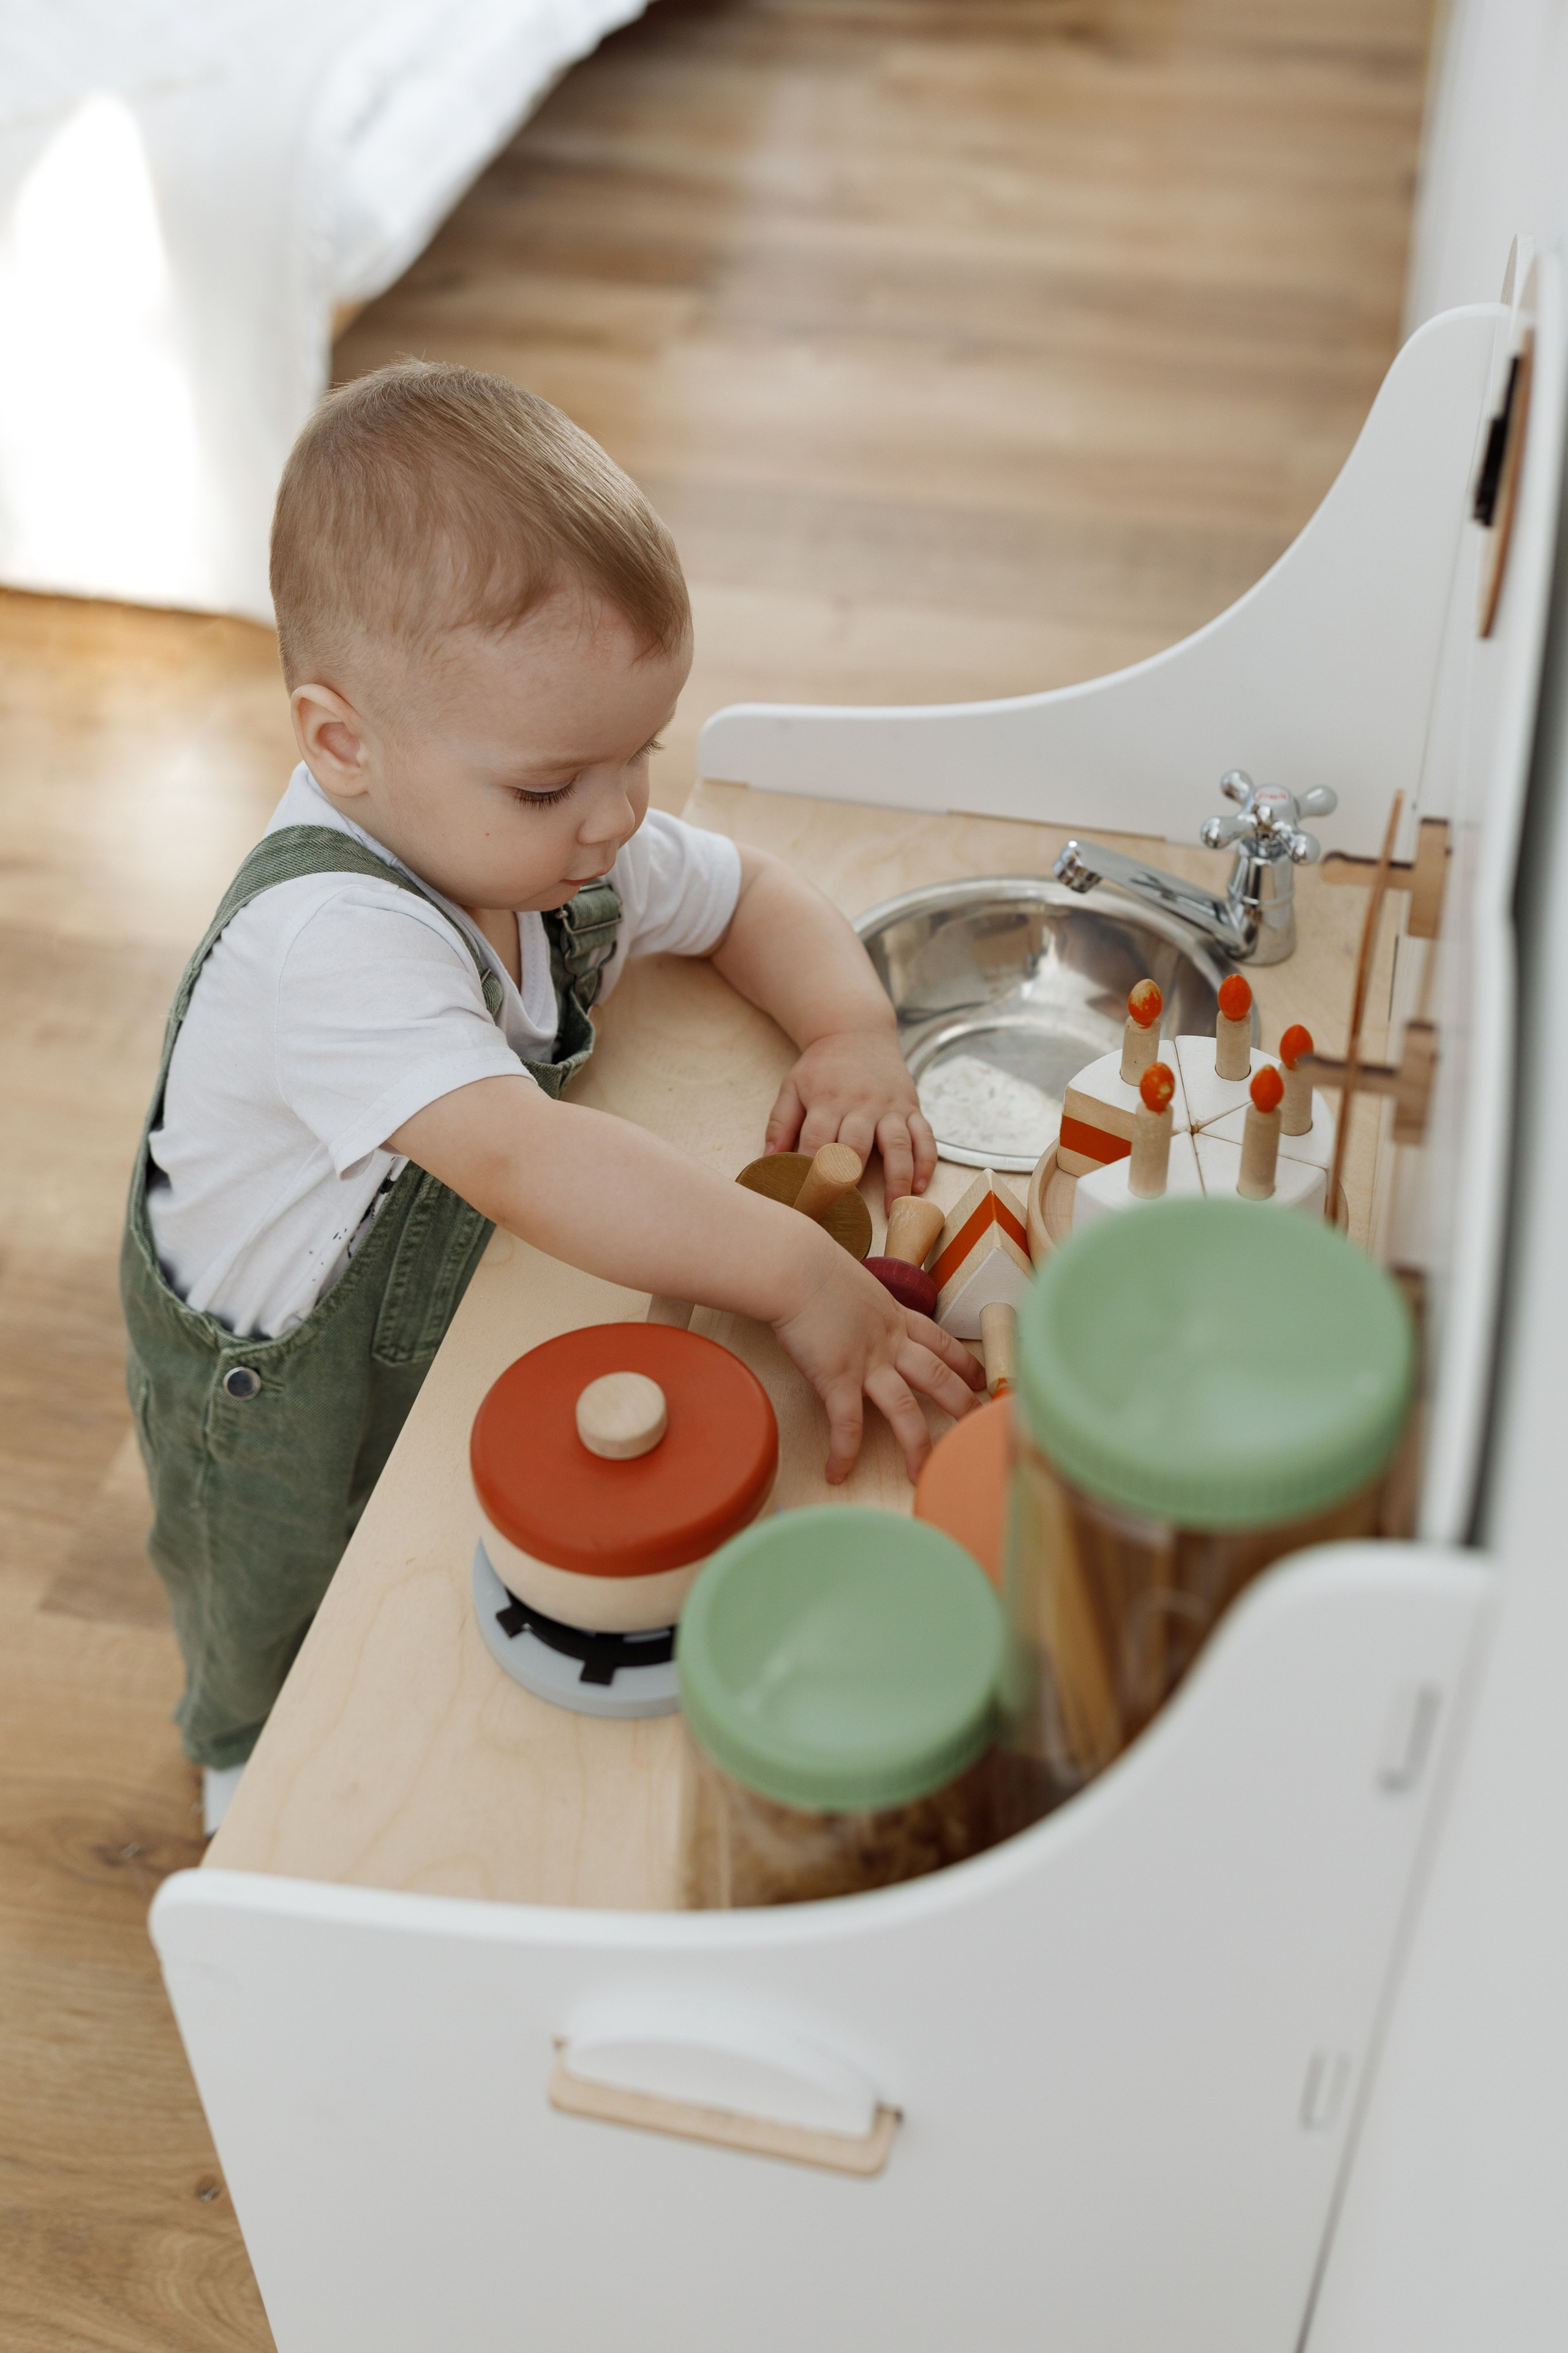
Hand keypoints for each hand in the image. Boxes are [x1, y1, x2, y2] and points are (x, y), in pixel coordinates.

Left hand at [765, 1026, 936, 1201]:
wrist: (856, 1030)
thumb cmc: (822, 1065)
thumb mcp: (792, 1086)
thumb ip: (780, 1123)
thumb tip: (768, 1161)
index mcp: (827, 1100)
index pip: (817, 1143)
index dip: (810, 1174)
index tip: (806, 1204)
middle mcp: (861, 1104)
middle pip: (856, 1147)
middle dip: (850, 1181)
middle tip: (845, 1215)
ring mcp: (890, 1106)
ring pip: (897, 1144)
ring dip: (896, 1178)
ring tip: (894, 1208)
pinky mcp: (911, 1107)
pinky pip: (924, 1136)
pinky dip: (925, 1161)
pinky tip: (919, 1186)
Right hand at [771, 1242, 983, 1482]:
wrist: (795, 1268)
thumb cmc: (811, 1268)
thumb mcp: (852, 1284)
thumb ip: (861, 1305)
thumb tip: (850, 1312)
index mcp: (895, 1317)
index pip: (940, 1341)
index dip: (964, 1362)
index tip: (980, 1379)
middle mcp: (890, 1343)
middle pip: (938, 1378)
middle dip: (962, 1404)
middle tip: (979, 1425)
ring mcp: (867, 1363)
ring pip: (906, 1410)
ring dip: (917, 1444)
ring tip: (923, 1472)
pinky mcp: (838, 1379)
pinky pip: (847, 1425)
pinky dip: (844, 1452)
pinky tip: (837, 1472)